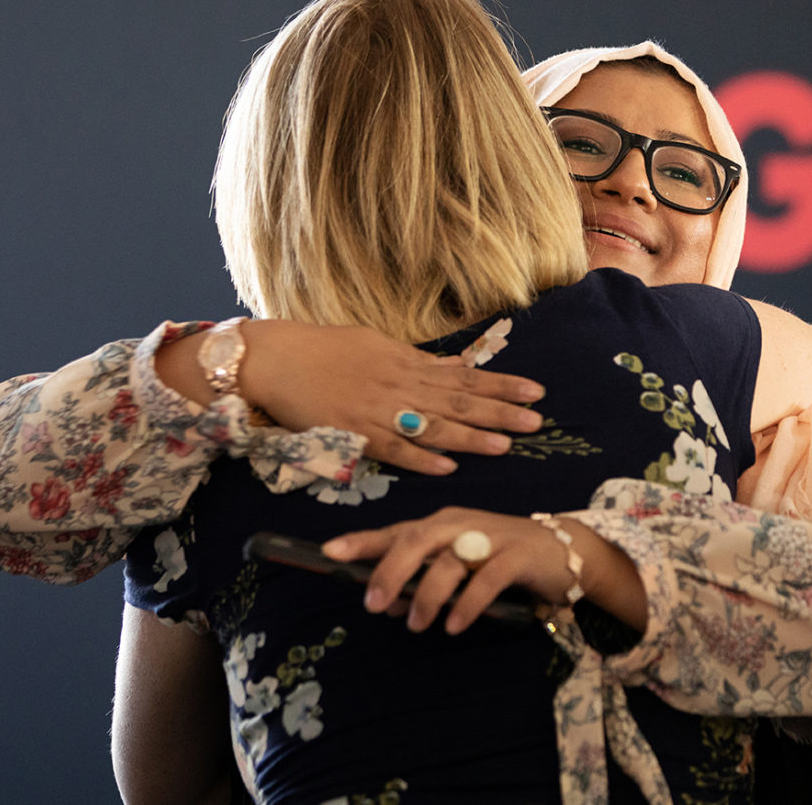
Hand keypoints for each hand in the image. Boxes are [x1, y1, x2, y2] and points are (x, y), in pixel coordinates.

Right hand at [158, 320, 545, 475]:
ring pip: (431, 425)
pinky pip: (390, 449)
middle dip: (499, 412)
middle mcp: (398, 385)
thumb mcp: (375, 344)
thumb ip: (416, 360)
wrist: (274, 358)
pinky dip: (418, 459)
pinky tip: (446, 468)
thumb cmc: (323, 347)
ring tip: (505, 445)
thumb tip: (452, 366)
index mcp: (406, 362)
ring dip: (469, 437)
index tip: (535, 391)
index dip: (501, 386)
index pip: (464, 377)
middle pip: (457, 401)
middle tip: (536, 422)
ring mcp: (376, 410)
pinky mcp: (352, 433)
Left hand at [321, 507, 581, 633]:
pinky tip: (455, 625)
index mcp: (441, 524)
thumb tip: (384, 603)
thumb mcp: (457, 566)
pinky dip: (467, 604)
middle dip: (389, 571)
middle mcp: (459, 524)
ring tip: (416, 624)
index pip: (395, 532)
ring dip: (427, 595)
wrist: (562, 550)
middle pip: (416, 540)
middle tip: (372, 603)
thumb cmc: (500, 557)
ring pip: (448, 561)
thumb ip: (421, 581)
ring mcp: (489, 536)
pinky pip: (486, 579)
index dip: (362, 541)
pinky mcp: (517, 555)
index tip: (329, 553)